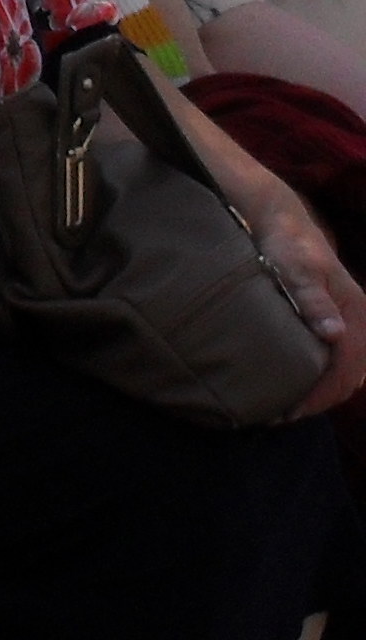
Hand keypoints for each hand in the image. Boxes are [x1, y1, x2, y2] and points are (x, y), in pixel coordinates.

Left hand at [251, 196, 365, 418]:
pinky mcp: (333, 323)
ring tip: (289, 407)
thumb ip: (313, 300)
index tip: (291, 410)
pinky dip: (322, 379)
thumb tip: (335, 335)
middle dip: (322, 400)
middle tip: (284, 416)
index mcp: (355, 311)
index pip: (347, 366)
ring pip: (347, 371)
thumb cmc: (287, 245)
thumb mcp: (296, 269)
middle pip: (351, 375)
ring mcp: (347, 323)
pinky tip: (297, 386)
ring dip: (323, 393)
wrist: (281, 223)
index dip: (321, 393)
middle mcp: (357, 320)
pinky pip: (337, 361)